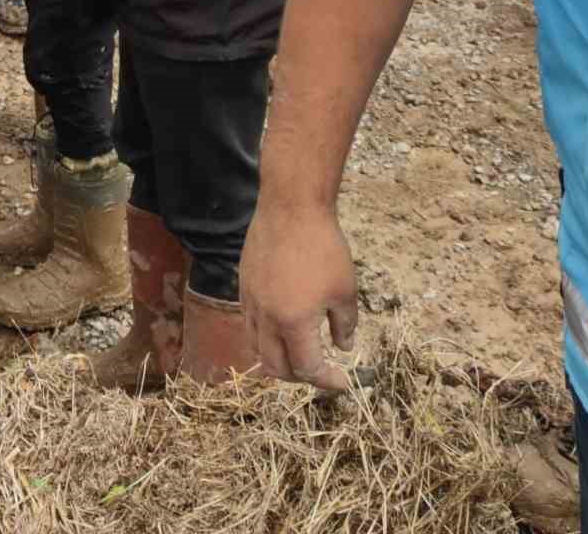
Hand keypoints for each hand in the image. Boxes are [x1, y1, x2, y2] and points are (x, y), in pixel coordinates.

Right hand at [240, 201, 358, 392]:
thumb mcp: (345, 290)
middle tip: (319, 371)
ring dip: (277, 359)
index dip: (327, 381)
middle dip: (299, 377)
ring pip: (256, 346)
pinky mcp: (243, 284)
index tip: (343, 381)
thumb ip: (344, 325)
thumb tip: (342, 346)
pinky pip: (249, 323)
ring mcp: (250, 301)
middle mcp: (266, 318)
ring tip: (297, 353)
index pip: (306, 368)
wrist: (291, 206)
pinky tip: (281, 325)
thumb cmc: (324, 247)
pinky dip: (264, 336)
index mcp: (293, 323)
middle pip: (275, 366)